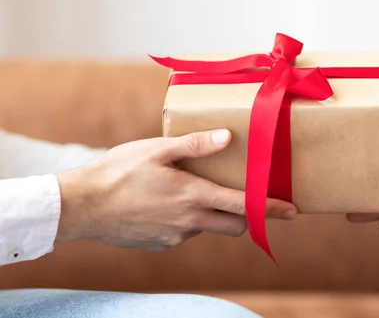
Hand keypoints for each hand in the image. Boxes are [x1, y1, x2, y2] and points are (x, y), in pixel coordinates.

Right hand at [55, 129, 296, 250]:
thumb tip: (228, 137)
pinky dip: (187, 221)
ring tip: (193, 193)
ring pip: (207, 228)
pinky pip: (184, 233)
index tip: (292, 211)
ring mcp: (175, 236)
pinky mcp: (161, 244)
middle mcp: (190, 221)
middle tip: (248, 202)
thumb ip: (195, 145)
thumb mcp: (158, 149)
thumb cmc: (119, 172)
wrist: (83, 206)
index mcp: (194, 196)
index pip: (244, 206)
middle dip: (246, 217)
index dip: (270, 209)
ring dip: (211, 215)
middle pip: (233, 226)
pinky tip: (167, 205)